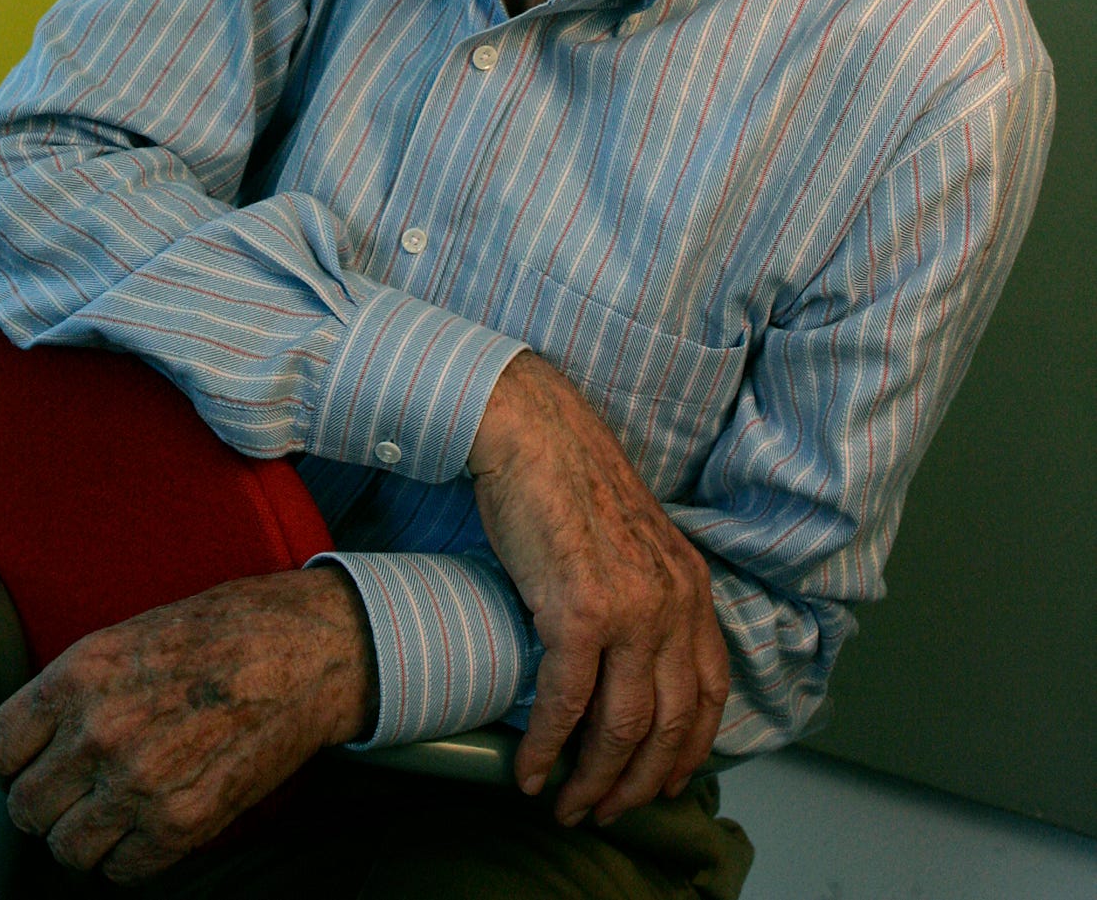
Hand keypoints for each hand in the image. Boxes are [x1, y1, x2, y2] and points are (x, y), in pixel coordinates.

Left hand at [0, 567, 374, 881]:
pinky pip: (122, 870)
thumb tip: (36, 736)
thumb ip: (78, 687)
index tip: (34, 761)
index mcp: (80, 675)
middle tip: (78, 789)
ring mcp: (139, 784)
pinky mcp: (181, 823)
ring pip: (67, 849)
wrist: (305, 650)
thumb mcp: (133, 634)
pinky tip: (151, 821)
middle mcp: (99, 733)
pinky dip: (131, 855)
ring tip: (114, 809)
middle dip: (47, 802)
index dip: (15, 759)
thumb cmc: (224, 631)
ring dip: (86, 835)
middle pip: (26, 809)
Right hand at [468, 351, 728, 826]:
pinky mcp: (580, 609)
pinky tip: (531, 770)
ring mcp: (631, 607)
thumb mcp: (633, 536)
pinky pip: (568, 701)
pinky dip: (550, 746)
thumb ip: (645, 590)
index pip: (710, 690)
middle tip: (607, 811)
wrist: (531, 428)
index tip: (666, 782)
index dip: (691, 748)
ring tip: (568, 805)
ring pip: (625, 725)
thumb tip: (627, 653)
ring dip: (596, 779)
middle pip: (672, 722)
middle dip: (640, 781)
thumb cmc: (569, 476)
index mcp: (690, 582)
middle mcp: (672, 600)